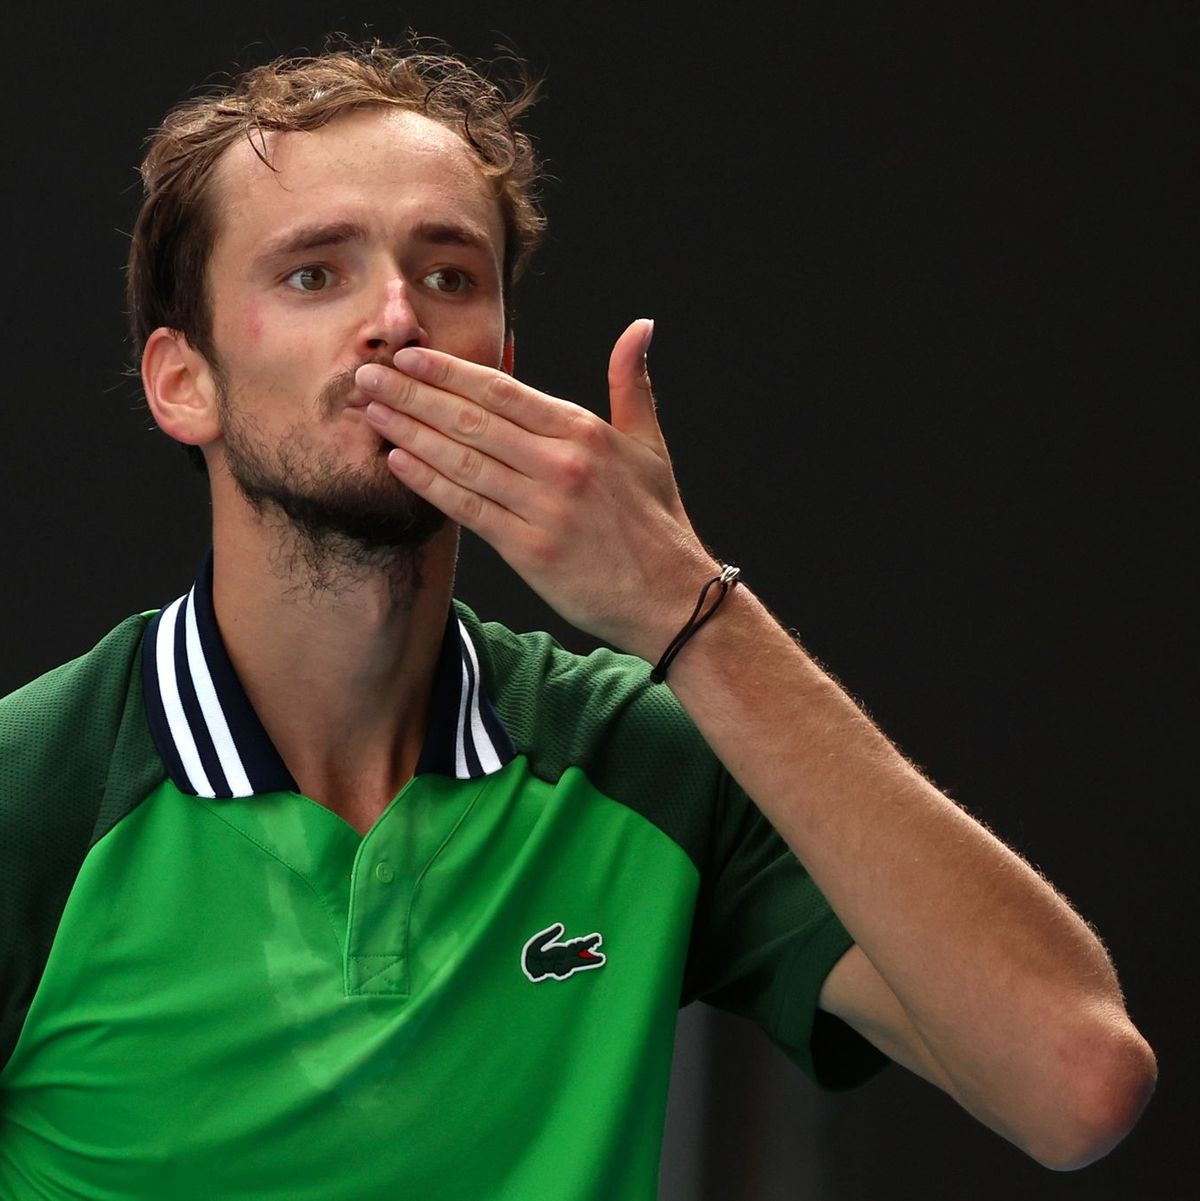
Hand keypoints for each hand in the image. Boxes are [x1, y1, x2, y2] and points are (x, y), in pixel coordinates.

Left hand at [354, 319, 716, 657]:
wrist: (672, 597)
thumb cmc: (658, 522)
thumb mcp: (650, 445)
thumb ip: (632, 383)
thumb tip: (640, 327)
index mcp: (584, 432)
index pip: (502, 391)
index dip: (449, 371)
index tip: (409, 356)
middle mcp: (560, 463)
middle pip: (471, 419)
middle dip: (412, 394)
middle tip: (367, 375)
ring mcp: (543, 507)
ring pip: (461, 460)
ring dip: (408, 433)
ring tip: (370, 413)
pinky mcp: (529, 549)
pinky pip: (467, 508)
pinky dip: (428, 483)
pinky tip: (397, 463)